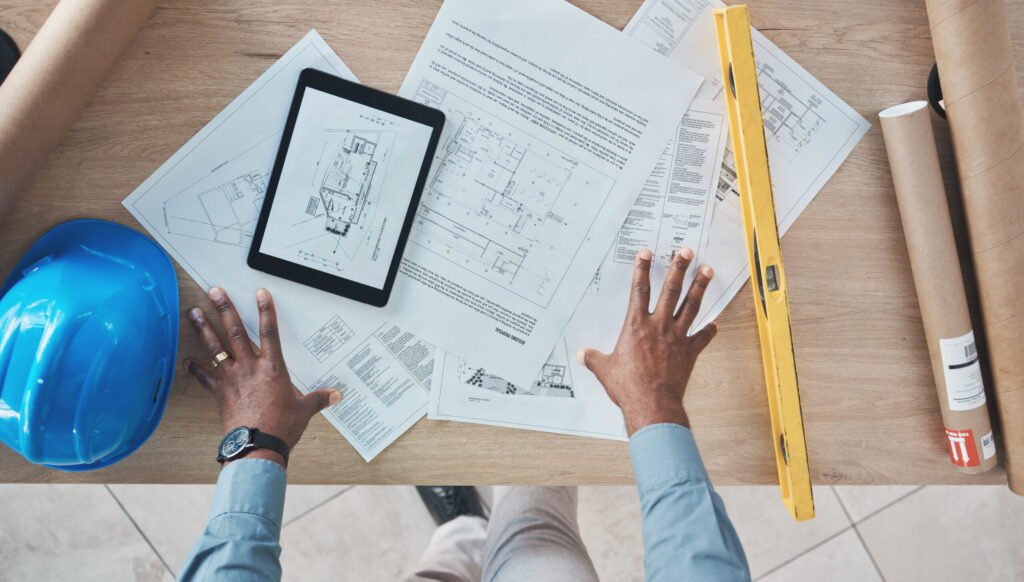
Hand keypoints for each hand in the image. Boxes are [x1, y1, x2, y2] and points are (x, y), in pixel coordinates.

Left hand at [184, 287, 341, 467]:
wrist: (257, 446)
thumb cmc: (279, 428)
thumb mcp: (304, 411)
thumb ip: (318, 399)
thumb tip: (335, 395)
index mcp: (272, 368)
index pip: (270, 332)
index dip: (266, 310)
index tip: (260, 294)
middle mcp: (249, 368)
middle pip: (235, 332)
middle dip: (225, 309)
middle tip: (215, 292)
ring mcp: (231, 379)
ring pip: (215, 348)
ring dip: (204, 328)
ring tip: (194, 313)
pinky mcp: (219, 394)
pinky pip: (205, 378)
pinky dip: (196, 369)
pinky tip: (188, 360)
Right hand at [577, 248, 715, 435]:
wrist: (652, 405)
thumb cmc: (629, 387)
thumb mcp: (604, 370)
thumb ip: (594, 359)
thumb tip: (583, 355)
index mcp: (636, 327)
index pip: (639, 290)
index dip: (642, 269)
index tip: (647, 253)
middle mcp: (658, 327)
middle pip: (671, 290)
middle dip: (679, 268)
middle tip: (686, 252)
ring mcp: (677, 338)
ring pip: (691, 306)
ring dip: (700, 287)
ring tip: (707, 271)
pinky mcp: (689, 353)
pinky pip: (702, 338)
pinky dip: (709, 331)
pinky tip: (715, 324)